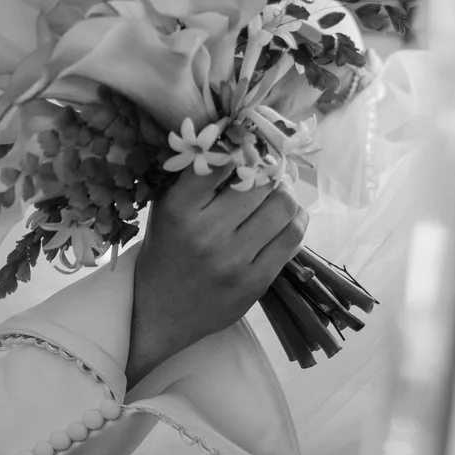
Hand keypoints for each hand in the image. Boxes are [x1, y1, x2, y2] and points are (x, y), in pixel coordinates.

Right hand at [127, 170, 306, 385]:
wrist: (159, 314)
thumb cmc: (164, 254)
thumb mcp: (164, 211)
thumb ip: (192, 180)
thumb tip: (235, 140)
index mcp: (179, 211)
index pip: (221, 163)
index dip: (240, 150)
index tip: (245, 149)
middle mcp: (206, 234)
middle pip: (261, 183)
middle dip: (268, 173)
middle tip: (267, 172)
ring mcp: (234, 260)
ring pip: (283, 207)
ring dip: (285, 194)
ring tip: (278, 193)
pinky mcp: (256, 281)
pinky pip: (292, 238)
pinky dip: (295, 220)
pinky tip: (286, 218)